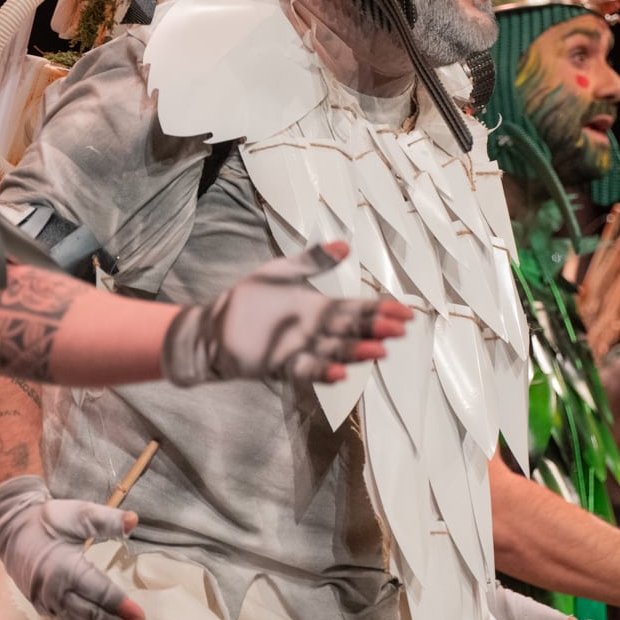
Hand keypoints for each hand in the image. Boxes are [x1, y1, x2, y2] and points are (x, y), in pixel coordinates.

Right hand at [0, 475, 153, 619]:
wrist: (10, 529)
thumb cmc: (47, 521)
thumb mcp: (78, 514)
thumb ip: (106, 520)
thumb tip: (133, 521)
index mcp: (65, 568)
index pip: (100, 593)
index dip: (122, 607)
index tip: (143, 618)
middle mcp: (55, 592)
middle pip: (93, 617)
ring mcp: (48, 603)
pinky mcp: (44, 607)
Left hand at [161, 240, 412, 384]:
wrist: (213, 327)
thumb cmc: (248, 300)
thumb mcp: (281, 272)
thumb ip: (312, 261)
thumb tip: (345, 246)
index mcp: (318, 308)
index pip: (357, 309)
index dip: (381, 311)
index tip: (406, 312)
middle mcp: (314, 331)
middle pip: (352, 332)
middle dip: (377, 331)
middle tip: (400, 330)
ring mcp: (299, 349)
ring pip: (335, 353)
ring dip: (357, 354)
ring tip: (379, 351)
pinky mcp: (280, 364)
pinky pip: (306, 371)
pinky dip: (323, 373)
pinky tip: (340, 373)